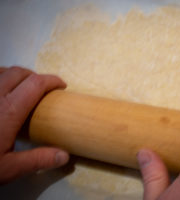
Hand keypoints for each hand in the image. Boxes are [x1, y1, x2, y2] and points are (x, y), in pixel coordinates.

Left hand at [0, 66, 68, 183]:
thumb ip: (38, 160)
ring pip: (1, 71)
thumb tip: (64, 156)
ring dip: (16, 75)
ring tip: (21, 87)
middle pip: (19, 72)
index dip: (52, 80)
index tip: (61, 86)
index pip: (36, 84)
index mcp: (9, 111)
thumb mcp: (8, 168)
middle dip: (35, 76)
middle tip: (43, 89)